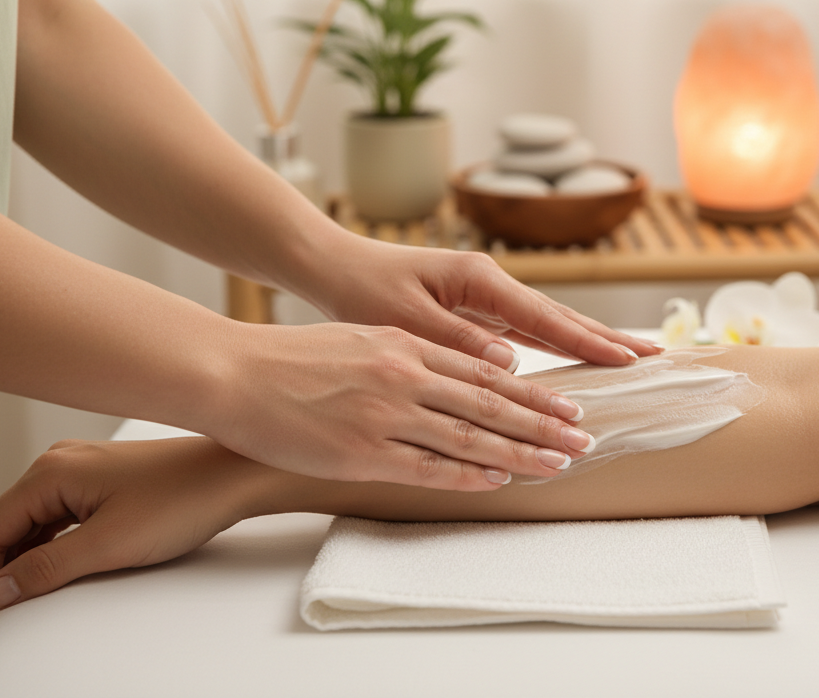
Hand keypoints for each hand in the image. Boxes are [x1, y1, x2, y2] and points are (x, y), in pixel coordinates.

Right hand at [0, 437, 260, 629]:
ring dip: (22, 559)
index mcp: (52, 472)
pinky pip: (59, 515)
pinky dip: (48, 545)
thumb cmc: (185, 498)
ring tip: (22, 598)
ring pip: (32, 521)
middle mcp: (60, 463)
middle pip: (6, 524)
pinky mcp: (104, 478)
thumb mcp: (109, 544)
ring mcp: (83, 468)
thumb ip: (47, 568)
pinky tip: (54, 569)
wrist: (235, 475)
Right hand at [199, 321, 593, 488]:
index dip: (532, 392)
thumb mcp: (361, 339)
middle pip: (490, 403)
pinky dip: (468, 474)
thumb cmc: (293, 358)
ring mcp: (386, 415)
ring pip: (470, 435)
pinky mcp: (362, 452)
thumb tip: (457, 372)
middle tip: (584, 437)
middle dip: (544, 423)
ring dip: (520, 451)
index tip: (568, 404)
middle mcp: (405, 375)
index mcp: (405, 345)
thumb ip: (410, 354)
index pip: (485, 372)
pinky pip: (428, 467)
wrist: (235, 373)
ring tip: (559, 462)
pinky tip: (499, 479)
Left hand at [298, 236, 660, 368]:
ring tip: (628, 357)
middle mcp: (489, 284)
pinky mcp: (473, 310)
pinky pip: (524, 331)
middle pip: (559, 316)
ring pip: (546, 323)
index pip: (545, 317)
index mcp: (478, 280)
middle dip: (606, 337)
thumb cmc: (362, 290)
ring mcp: (484, 296)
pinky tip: (574, 357)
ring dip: (587, 341)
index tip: (628, 357)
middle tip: (653, 356)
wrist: (332, 267)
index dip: (588, 341)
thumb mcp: (404, 318)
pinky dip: (554, 344)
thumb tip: (510, 361)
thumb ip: (458, 340)